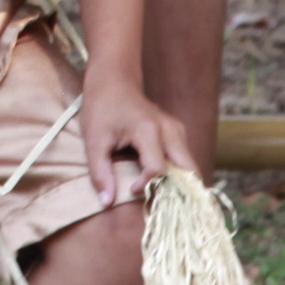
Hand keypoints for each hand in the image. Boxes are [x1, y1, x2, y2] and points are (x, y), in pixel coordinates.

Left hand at [81, 79, 182, 206]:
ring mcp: (177, 129)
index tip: (130, 189)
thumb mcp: (93, 141)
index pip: (158, 169)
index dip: (145, 185)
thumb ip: (100, 173)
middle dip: (180, 191)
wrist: (113, 81)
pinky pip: (185, 158)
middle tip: (163, 203)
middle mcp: (170, 129)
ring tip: (162, 193)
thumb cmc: (101, 109)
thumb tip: (107, 202)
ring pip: (190, 165)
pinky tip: (164, 180)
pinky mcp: (177, 131)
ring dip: (181, 182)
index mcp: (149, 130)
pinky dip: (179, 173)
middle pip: (189, 169)